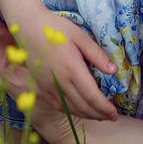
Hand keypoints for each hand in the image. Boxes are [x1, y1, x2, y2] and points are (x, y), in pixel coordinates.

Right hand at [18, 6, 118, 121]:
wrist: (28, 26)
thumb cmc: (55, 28)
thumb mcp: (80, 36)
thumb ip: (97, 55)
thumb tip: (114, 71)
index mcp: (72, 69)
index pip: (92, 96)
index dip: (104, 107)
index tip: (114, 113)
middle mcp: (60, 82)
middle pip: (82, 106)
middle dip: (99, 114)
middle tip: (112, 117)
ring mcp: (49, 86)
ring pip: (70, 108)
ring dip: (86, 115)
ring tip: (99, 115)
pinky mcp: (41, 86)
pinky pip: (58, 105)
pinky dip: (71, 111)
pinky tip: (78, 109)